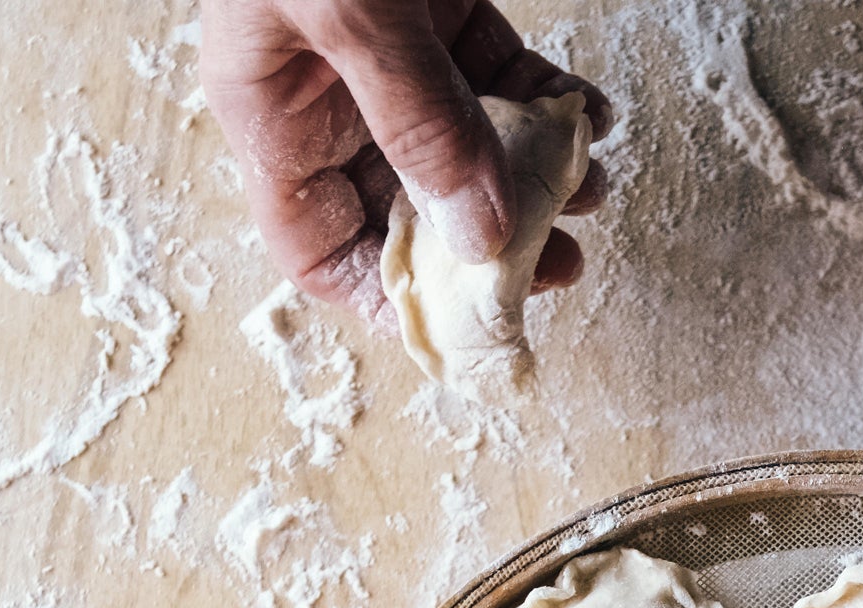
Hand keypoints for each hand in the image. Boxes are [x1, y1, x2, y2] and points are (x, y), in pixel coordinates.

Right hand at [199, 0, 609, 325]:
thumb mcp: (353, 13)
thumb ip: (418, 118)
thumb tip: (481, 233)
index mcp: (270, 110)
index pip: (316, 249)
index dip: (385, 298)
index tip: (468, 320)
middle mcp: (324, 93)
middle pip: (405, 209)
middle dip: (485, 241)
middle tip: (559, 262)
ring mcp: (383, 50)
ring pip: (464, 148)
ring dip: (532, 178)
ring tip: (591, 185)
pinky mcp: (438, 4)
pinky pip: (497, 79)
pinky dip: (547, 105)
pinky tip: (592, 113)